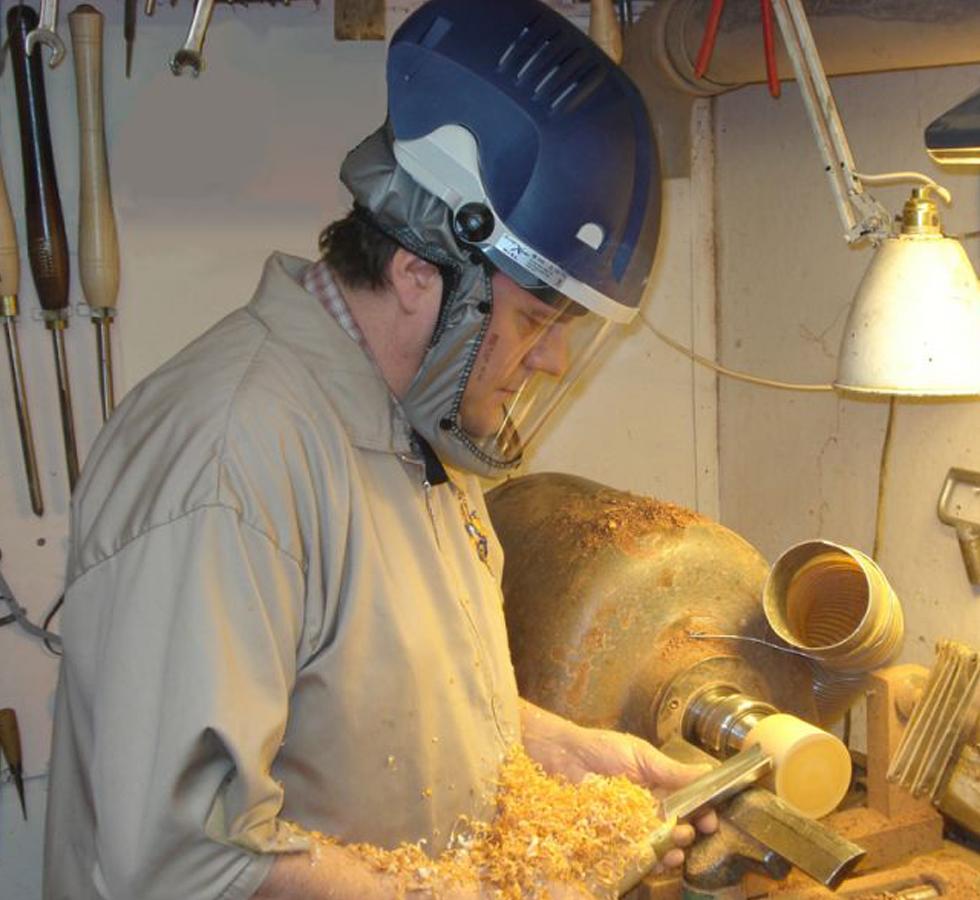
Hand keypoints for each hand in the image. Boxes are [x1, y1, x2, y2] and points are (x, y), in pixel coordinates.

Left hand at [520, 701, 717, 872]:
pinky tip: (654, 859)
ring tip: (676, 850)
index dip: (701, 813)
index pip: (686, 804)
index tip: (711, 819)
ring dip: (670, 850)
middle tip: (691, 833)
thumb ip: (672, 770)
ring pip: (655, 845)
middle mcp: (645, 809)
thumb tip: (709, 772)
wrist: (561, 755)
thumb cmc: (600, 749)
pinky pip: (630, 853)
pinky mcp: (610, 838)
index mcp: (656, 786)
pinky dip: (645, 859)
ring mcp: (628, 825)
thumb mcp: (641, 756)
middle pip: (673, 828)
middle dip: (687, 834)